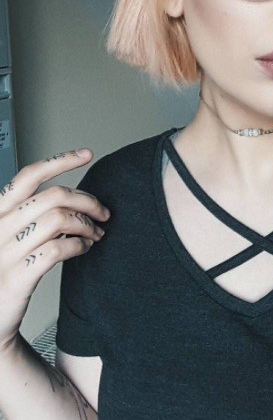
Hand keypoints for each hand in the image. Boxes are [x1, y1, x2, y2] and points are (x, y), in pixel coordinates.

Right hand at [0, 149, 109, 351]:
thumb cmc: (6, 271)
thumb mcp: (12, 236)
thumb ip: (34, 215)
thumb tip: (76, 199)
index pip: (28, 176)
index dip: (60, 161)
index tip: (87, 154)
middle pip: (54, 196)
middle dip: (88, 200)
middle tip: (104, 213)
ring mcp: (4, 252)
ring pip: (60, 219)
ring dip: (87, 224)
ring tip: (95, 235)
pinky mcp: (16, 277)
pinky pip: (58, 249)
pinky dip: (79, 245)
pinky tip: (84, 249)